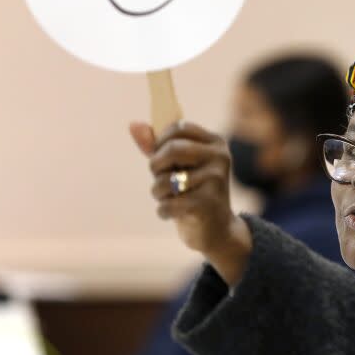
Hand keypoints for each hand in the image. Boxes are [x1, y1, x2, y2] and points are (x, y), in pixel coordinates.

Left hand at [130, 120, 251, 285]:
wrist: (217, 229)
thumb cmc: (193, 191)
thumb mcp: (177, 165)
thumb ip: (157, 145)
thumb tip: (133, 125)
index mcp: (215, 142)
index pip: (179, 127)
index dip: (160, 142)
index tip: (162, 158)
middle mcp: (220, 157)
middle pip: (172, 149)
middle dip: (156, 167)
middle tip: (160, 178)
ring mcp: (216, 180)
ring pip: (166, 180)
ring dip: (158, 192)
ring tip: (169, 198)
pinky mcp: (208, 204)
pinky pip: (168, 204)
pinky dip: (164, 211)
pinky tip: (175, 214)